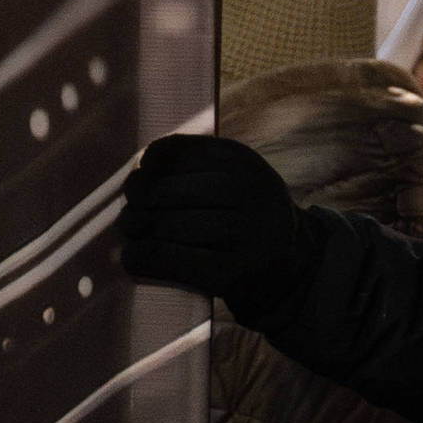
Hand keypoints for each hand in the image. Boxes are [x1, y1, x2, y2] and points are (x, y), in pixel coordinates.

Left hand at [117, 135, 306, 311]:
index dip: (149, 165)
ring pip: (167, 225)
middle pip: (166, 191)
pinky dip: (142, 257)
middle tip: (130, 212)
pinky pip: (171, 258)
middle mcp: (249, 191)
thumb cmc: (244, 214)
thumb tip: (137, 172)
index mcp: (243, 161)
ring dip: (136, 229)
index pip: (178, 151)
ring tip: (133, 232)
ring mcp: (245, 232)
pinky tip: (133, 257)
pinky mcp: (232, 271)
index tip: (141, 176)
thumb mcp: (234, 175)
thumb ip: (194, 163)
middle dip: (138, 201)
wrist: (291, 265)